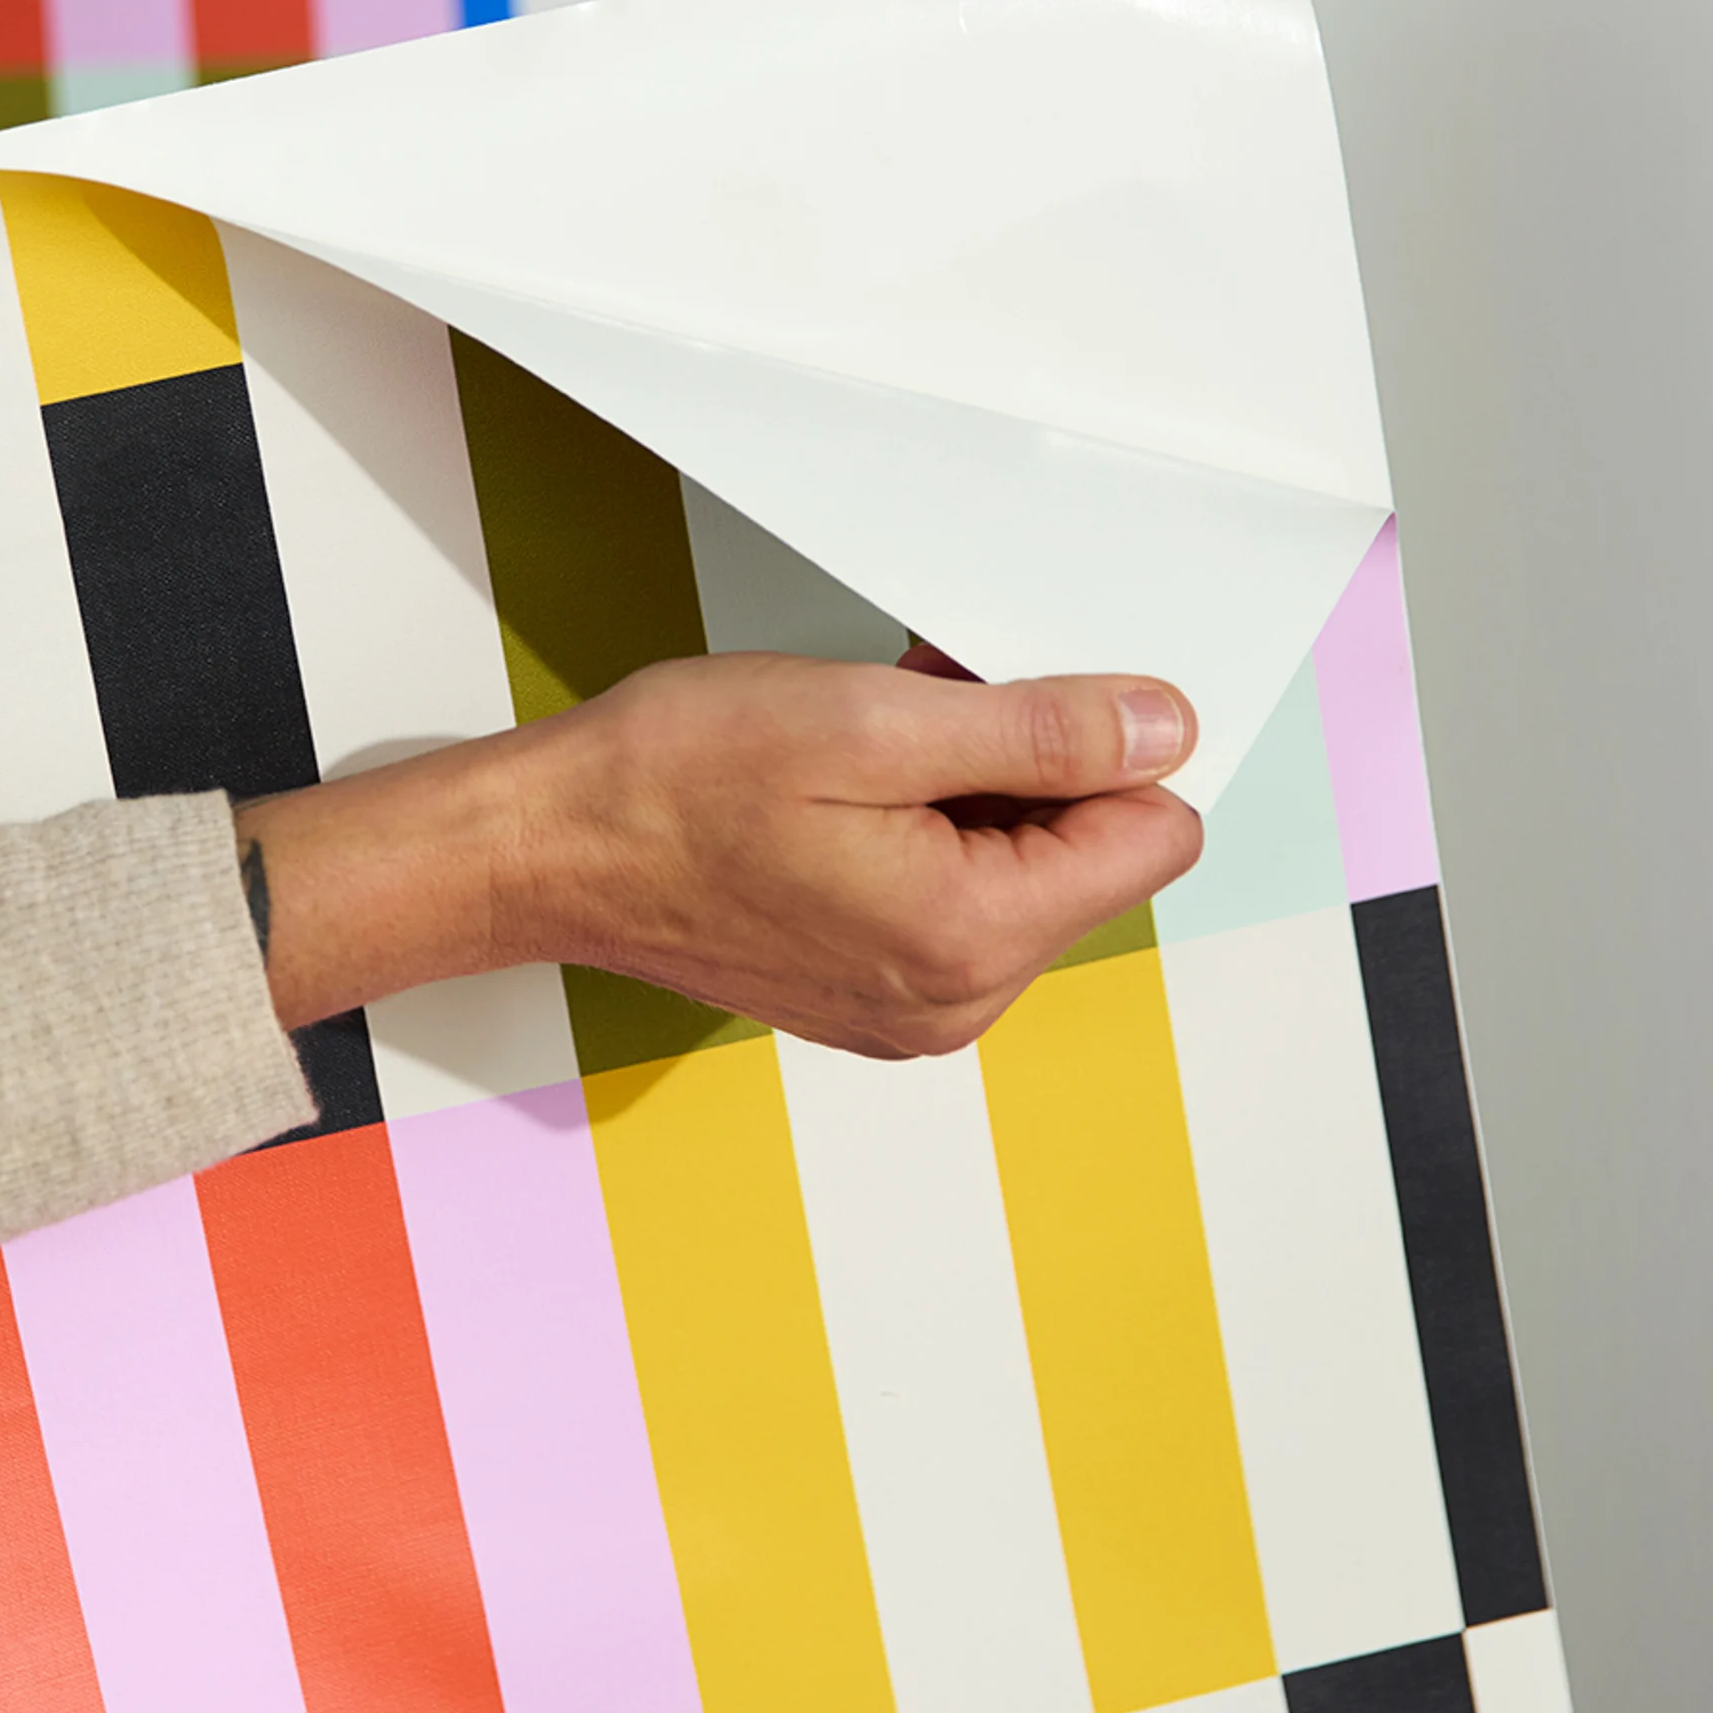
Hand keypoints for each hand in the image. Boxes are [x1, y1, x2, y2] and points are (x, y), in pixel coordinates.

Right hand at [231, 655, 1204, 1058]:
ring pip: (1021, 876)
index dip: (1101, 747)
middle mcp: (956, 1001)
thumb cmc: (672, 785)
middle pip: (1088, 860)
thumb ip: (1043, 734)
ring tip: (862, 753)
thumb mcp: (872, 721)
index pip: (1152, 835)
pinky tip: (844, 797)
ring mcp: (912, 1010)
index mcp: (971, 939)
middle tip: (912, 716)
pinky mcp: (870, 996)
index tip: (1004, 702)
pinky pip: (956, 903)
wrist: (545, 851)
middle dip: (1025, 771)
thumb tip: (1167, 730)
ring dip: (968, 795)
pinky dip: (923, 834)